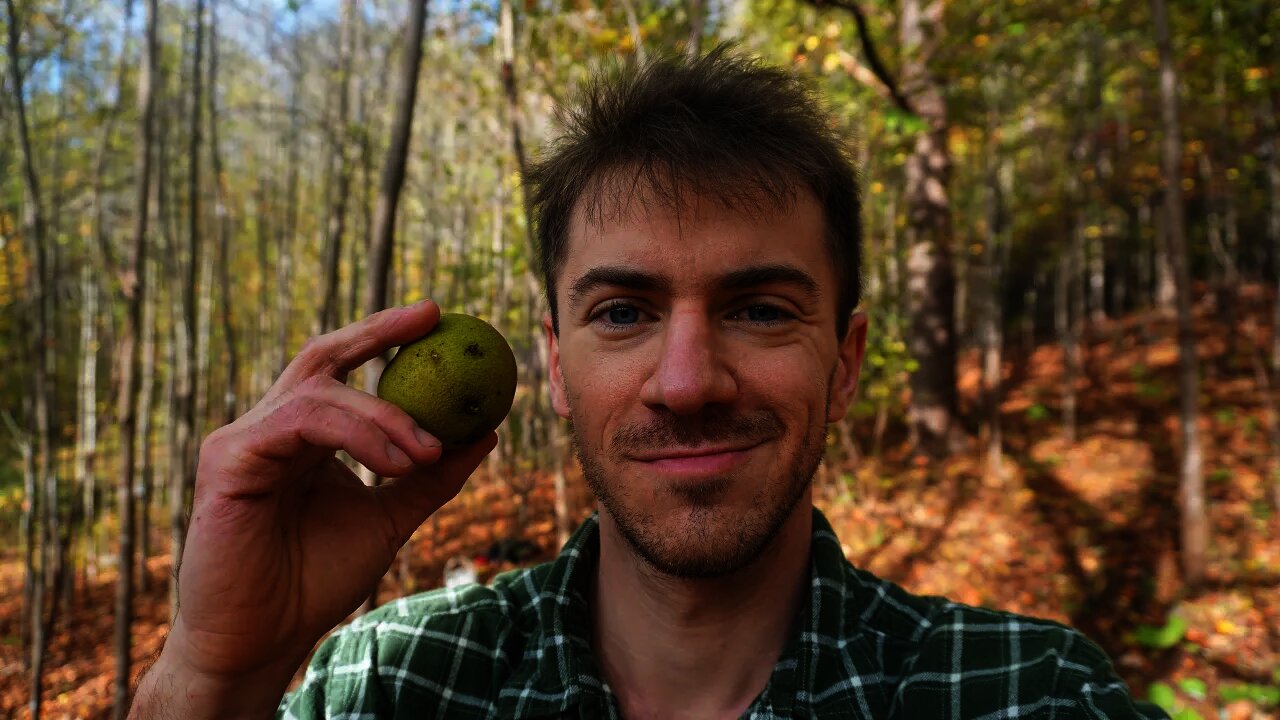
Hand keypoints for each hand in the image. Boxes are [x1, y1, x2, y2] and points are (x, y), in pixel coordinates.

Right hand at [141, 300, 494, 712]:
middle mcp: (272, 428)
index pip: (343, 371)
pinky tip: (394, 463)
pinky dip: (355, 435)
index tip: (436, 317)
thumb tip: (486, 431)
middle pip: (322, 357)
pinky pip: (299, 422)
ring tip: (428, 450)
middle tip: (428, 316)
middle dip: (376, 332)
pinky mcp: (227, 459)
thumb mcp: (390, 518)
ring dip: (386, 416)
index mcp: (305, 437)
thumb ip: (431, 476)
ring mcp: (244, 440)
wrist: (264, 639)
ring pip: (321, 392)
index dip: (383, 338)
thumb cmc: (314, 581)